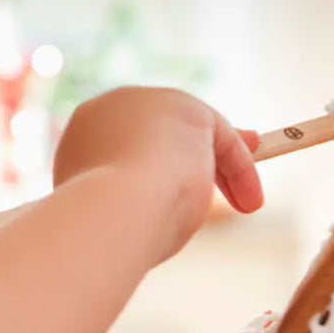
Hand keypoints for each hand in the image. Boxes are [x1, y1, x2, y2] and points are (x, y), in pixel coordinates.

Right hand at [52, 86, 262, 259]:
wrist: (107, 216)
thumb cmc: (110, 229)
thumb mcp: (129, 212)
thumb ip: (154, 195)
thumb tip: (184, 194)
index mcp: (83, 134)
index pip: (131, 142)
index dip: (162, 166)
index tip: (186, 192)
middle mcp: (110, 108)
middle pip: (164, 132)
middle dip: (201, 157)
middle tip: (230, 189)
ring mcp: (147, 103)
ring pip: (196, 135)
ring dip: (227, 169)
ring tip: (247, 205)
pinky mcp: (187, 108)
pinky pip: (222, 139)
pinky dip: (240, 170)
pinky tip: (250, 202)